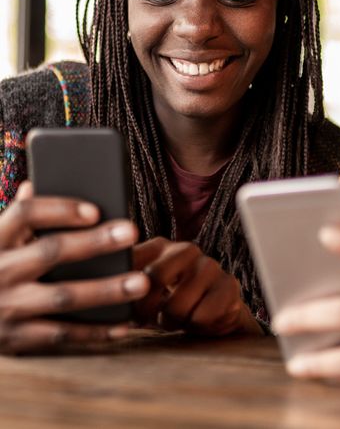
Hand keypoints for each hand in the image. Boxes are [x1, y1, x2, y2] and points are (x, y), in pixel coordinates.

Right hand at [0, 181, 149, 353]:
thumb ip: (16, 216)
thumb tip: (34, 182)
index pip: (24, 214)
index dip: (60, 209)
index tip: (95, 209)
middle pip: (50, 252)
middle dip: (94, 242)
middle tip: (133, 231)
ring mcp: (6, 308)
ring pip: (62, 297)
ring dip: (106, 290)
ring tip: (142, 281)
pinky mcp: (15, 341)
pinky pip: (62, 335)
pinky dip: (96, 331)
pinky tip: (125, 324)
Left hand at [132, 237, 259, 335]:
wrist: (213, 312)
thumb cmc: (168, 302)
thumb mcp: (142, 291)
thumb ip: (122, 284)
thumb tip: (96, 293)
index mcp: (160, 246)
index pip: (132, 260)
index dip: (124, 289)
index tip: (125, 307)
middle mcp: (186, 250)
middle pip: (154, 277)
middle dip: (148, 309)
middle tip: (151, 318)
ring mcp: (210, 265)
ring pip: (178, 306)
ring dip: (174, 321)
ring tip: (177, 317)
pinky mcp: (229, 284)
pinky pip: (202, 316)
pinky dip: (197, 325)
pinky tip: (199, 318)